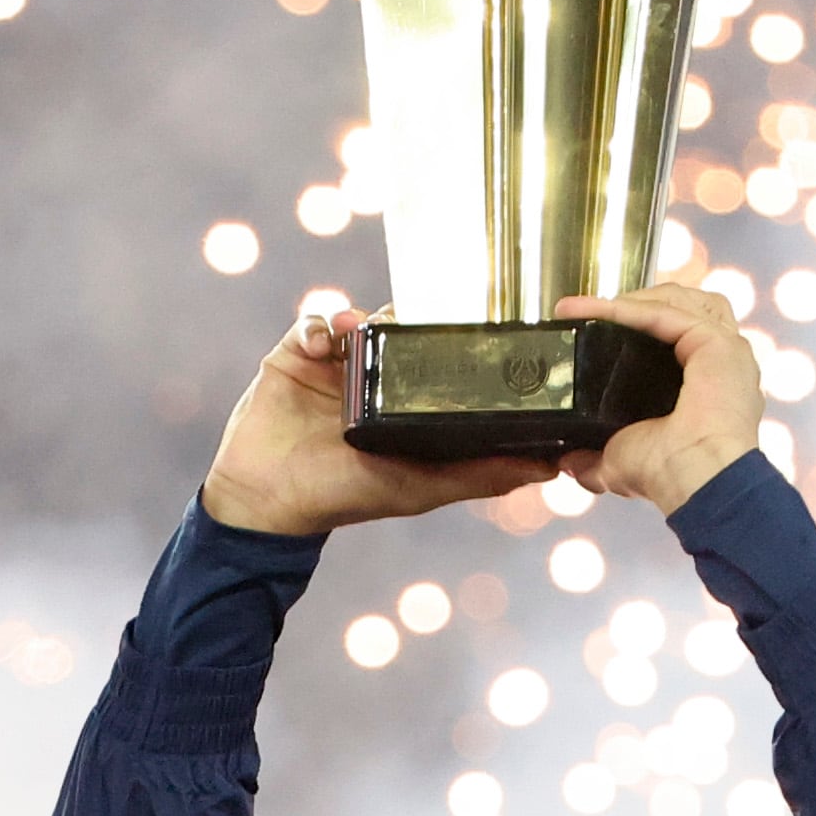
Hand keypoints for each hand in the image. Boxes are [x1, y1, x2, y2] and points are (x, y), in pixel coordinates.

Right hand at [197, 309, 545, 536]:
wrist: (266, 499)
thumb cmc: (346, 497)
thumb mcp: (422, 487)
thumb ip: (482, 476)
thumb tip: (549, 468)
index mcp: (405, 404)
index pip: (439, 358)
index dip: (454, 340)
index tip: (473, 326)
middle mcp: (373, 380)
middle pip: (401, 330)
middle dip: (407, 319)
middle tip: (410, 319)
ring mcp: (335, 365)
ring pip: (361, 318)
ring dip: (364, 317)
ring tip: (359, 327)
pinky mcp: (296, 354)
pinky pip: (313, 322)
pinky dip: (321, 324)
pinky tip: (324, 342)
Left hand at [553, 278, 764, 513]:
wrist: (694, 483)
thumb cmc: (671, 477)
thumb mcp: (622, 461)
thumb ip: (595, 457)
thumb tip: (568, 461)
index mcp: (708, 386)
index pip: (679, 336)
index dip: (638, 325)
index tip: (593, 326)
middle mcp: (723, 363)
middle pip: (686, 307)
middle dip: (639, 302)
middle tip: (593, 313)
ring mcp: (726, 350)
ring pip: (682, 300)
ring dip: (635, 298)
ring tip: (593, 306)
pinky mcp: (718, 343)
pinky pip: (668, 312)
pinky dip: (630, 308)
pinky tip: (598, 310)